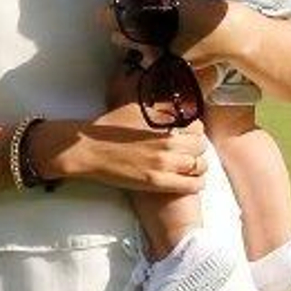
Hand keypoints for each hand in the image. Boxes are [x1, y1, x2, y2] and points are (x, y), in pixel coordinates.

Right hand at [35, 108, 209, 197]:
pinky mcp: (157, 183)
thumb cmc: (108, 127)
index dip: (194, 132)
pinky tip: (188, 181)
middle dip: (196, 149)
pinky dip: (194, 184)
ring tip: (189, 168)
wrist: (88, 149)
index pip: (198, 127)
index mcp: (164, 123)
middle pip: (201, 147)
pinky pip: (191, 186)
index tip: (188, 136)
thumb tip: (176, 105)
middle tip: (187, 153)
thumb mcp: (136, 108)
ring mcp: (164, 164)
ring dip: (197, 167)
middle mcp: (168, 143)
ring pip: (200, 167)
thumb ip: (159, 107)